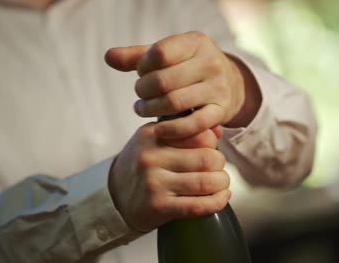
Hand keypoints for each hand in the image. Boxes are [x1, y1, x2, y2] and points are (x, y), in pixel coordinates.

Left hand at [105, 31, 246, 138]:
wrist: (230, 84)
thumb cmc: (189, 67)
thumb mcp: (168, 56)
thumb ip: (137, 56)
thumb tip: (108, 57)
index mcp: (196, 42)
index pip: (159, 53)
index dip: (143, 67)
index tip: (141, 73)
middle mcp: (211, 62)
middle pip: (163, 80)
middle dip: (143, 91)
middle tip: (140, 95)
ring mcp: (218, 88)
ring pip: (174, 103)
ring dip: (151, 109)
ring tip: (142, 109)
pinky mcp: (221, 111)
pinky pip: (193, 124)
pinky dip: (171, 129)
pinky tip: (158, 129)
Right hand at [108, 124, 230, 231]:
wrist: (116, 196)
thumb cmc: (143, 166)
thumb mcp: (157, 141)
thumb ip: (187, 133)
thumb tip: (218, 132)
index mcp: (152, 134)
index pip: (198, 133)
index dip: (212, 143)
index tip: (211, 150)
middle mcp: (151, 156)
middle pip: (207, 158)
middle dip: (220, 165)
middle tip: (217, 169)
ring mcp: (153, 182)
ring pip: (206, 182)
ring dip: (222, 184)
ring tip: (221, 183)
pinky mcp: (158, 206)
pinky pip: (198, 206)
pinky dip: (217, 202)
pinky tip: (221, 198)